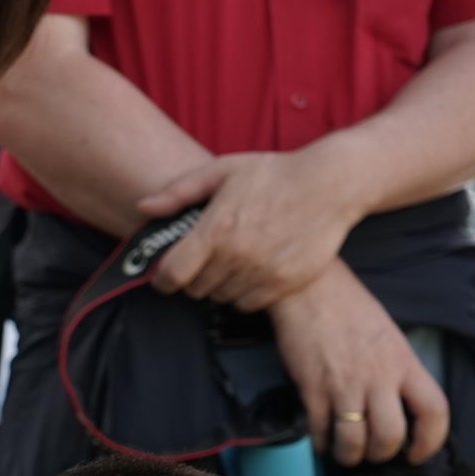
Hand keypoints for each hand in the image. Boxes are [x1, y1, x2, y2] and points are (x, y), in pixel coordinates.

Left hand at [140, 150, 363, 312]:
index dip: (163, 279)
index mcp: (216, 229)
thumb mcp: (224, 170)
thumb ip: (179, 191)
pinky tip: (249, 273)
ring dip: (218, 286)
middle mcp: (237, 255)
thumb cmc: (273, 173)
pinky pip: (247, 305)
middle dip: (192, 278)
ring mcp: (262, 272)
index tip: (165, 276)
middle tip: (203, 262)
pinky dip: (242, 294)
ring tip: (229, 264)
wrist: (331, 183)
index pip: (172, 275)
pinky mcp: (284, 283)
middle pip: (195, 289)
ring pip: (220, 298)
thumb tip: (142, 207)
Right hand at [268, 262, 448, 466]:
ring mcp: (343, 385)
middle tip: (373, 453)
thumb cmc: (349, 307)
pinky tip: (321, 440)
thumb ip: (397, 370)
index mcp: (404, 363)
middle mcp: (378, 378)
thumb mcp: (389, 336)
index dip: (430, 441)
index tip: (417, 453)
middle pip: (390, 436)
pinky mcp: (312, 389)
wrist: (307, 288)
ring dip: (349, 456)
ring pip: (354, 442)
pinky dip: (321, 444)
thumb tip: (395, 405)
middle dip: (381, 454)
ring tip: (345, 453)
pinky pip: (320, 431)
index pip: (434, 411)